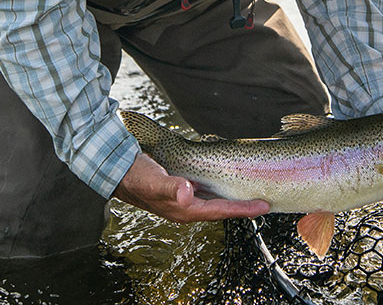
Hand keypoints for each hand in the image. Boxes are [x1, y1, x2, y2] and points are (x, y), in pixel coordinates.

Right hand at [113, 152, 268, 222]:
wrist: (117, 171)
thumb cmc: (135, 176)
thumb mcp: (153, 180)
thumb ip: (170, 187)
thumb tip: (187, 192)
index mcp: (184, 210)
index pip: (221, 211)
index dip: (243, 209)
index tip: (264, 206)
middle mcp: (186, 208)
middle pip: (221, 209)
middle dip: (243, 206)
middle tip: (265, 201)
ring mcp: (183, 200)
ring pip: (215, 202)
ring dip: (233, 199)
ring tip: (251, 193)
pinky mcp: (180, 190)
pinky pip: (206, 193)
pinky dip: (220, 190)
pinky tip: (225, 183)